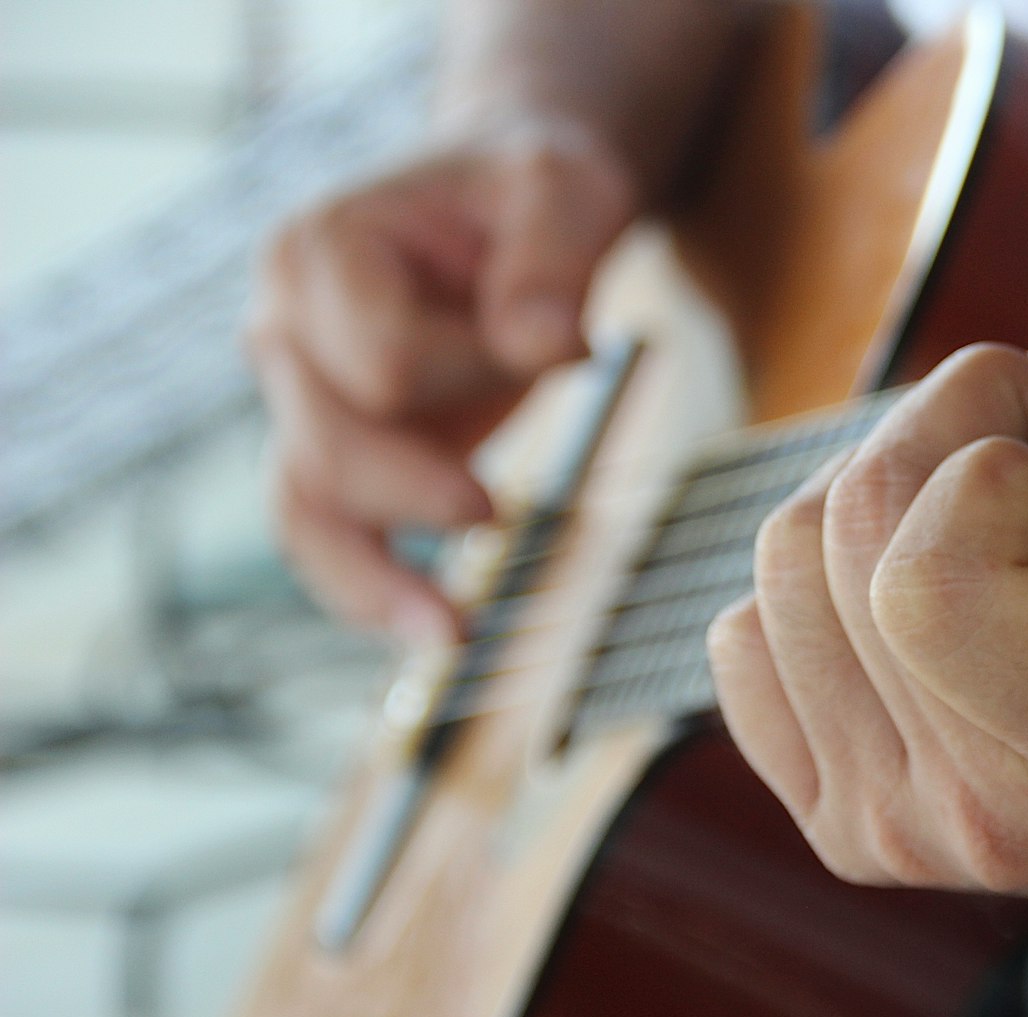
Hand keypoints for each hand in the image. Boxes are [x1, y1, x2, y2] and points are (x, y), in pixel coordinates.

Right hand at [253, 120, 635, 643]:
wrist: (513, 209)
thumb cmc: (532, 195)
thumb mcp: (564, 193)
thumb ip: (553, 260)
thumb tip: (544, 345)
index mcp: (320, 251)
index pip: (383, 359)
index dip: (473, 371)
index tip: (561, 343)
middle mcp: (283, 326)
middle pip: (325, 445)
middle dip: (413, 490)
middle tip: (497, 512)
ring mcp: (300, 395)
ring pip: (304, 511)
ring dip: (369, 583)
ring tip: (449, 633)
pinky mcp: (339, 449)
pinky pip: (327, 535)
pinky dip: (371, 591)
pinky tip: (433, 629)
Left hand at [706, 108, 1027, 906]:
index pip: (931, 574)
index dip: (1002, 464)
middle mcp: (987, 821)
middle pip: (840, 536)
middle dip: (952, 444)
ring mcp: (899, 836)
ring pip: (778, 566)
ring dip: (888, 498)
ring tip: (1013, 530)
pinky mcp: (844, 827)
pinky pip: (743, 638)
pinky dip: (822, 580)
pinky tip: (940, 599)